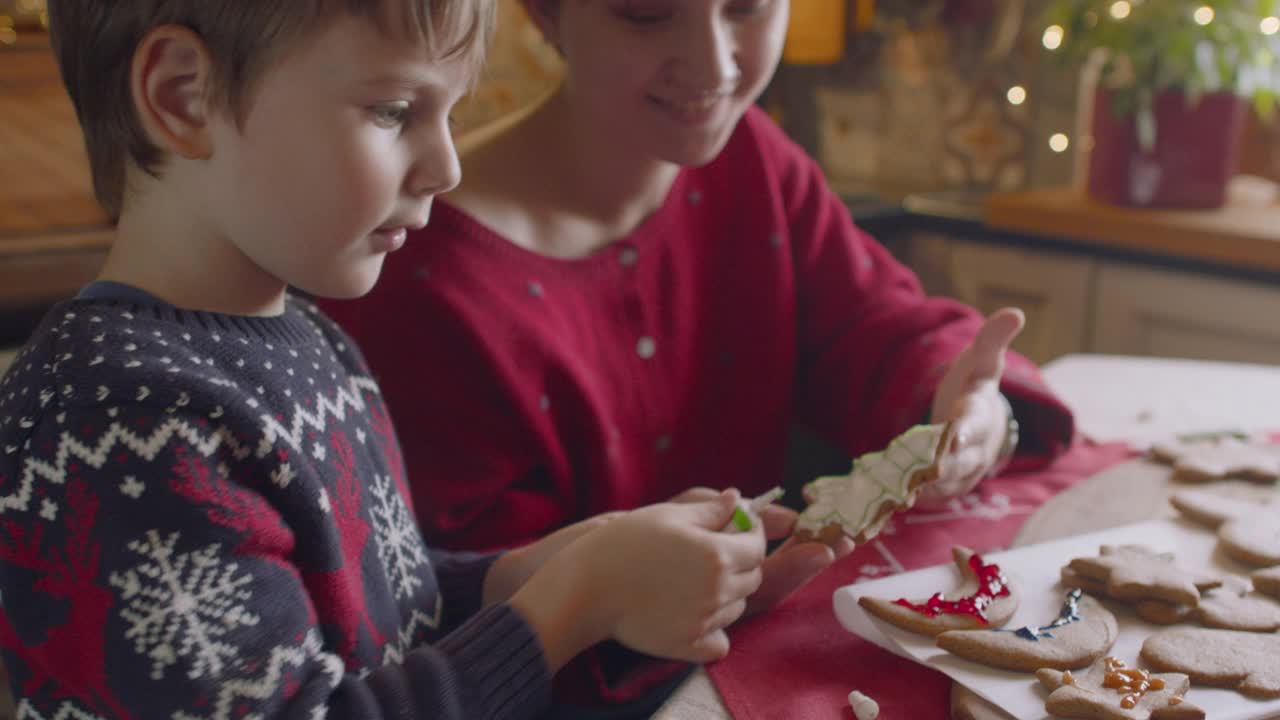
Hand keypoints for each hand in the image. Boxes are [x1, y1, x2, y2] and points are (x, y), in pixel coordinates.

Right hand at [509, 490, 765, 668]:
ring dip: (728, 593)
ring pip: (736, 607)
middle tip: (717, 552)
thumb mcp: (667, 515)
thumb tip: (736, 500)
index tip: (741, 528)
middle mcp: (717, 590)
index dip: (752, 534)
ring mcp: (704, 621)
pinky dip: (715, 632)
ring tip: (696, 580)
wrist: (586, 588)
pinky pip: (720, 643)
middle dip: (742, 562)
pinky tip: (696, 615)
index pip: (757, 546)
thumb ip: (709, 510)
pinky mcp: (687, 645)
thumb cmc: (623, 543)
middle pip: (752, 578)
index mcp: (717, 554)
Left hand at [919, 308, 1023, 506]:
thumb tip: (1014, 312)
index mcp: (980, 413)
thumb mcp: (981, 362)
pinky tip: (900, 501)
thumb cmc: (974, 386)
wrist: (983, 423)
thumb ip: (992, 340)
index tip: (954, 431)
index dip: (966, 427)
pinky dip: (922, 499)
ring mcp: (967, 469)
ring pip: (949, 482)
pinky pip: (938, 496)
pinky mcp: (954, 486)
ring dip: (930, 488)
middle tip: (926, 471)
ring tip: (908, 492)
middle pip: (962, 459)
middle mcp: (978, 446)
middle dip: (944, 465)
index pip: (975, 421)